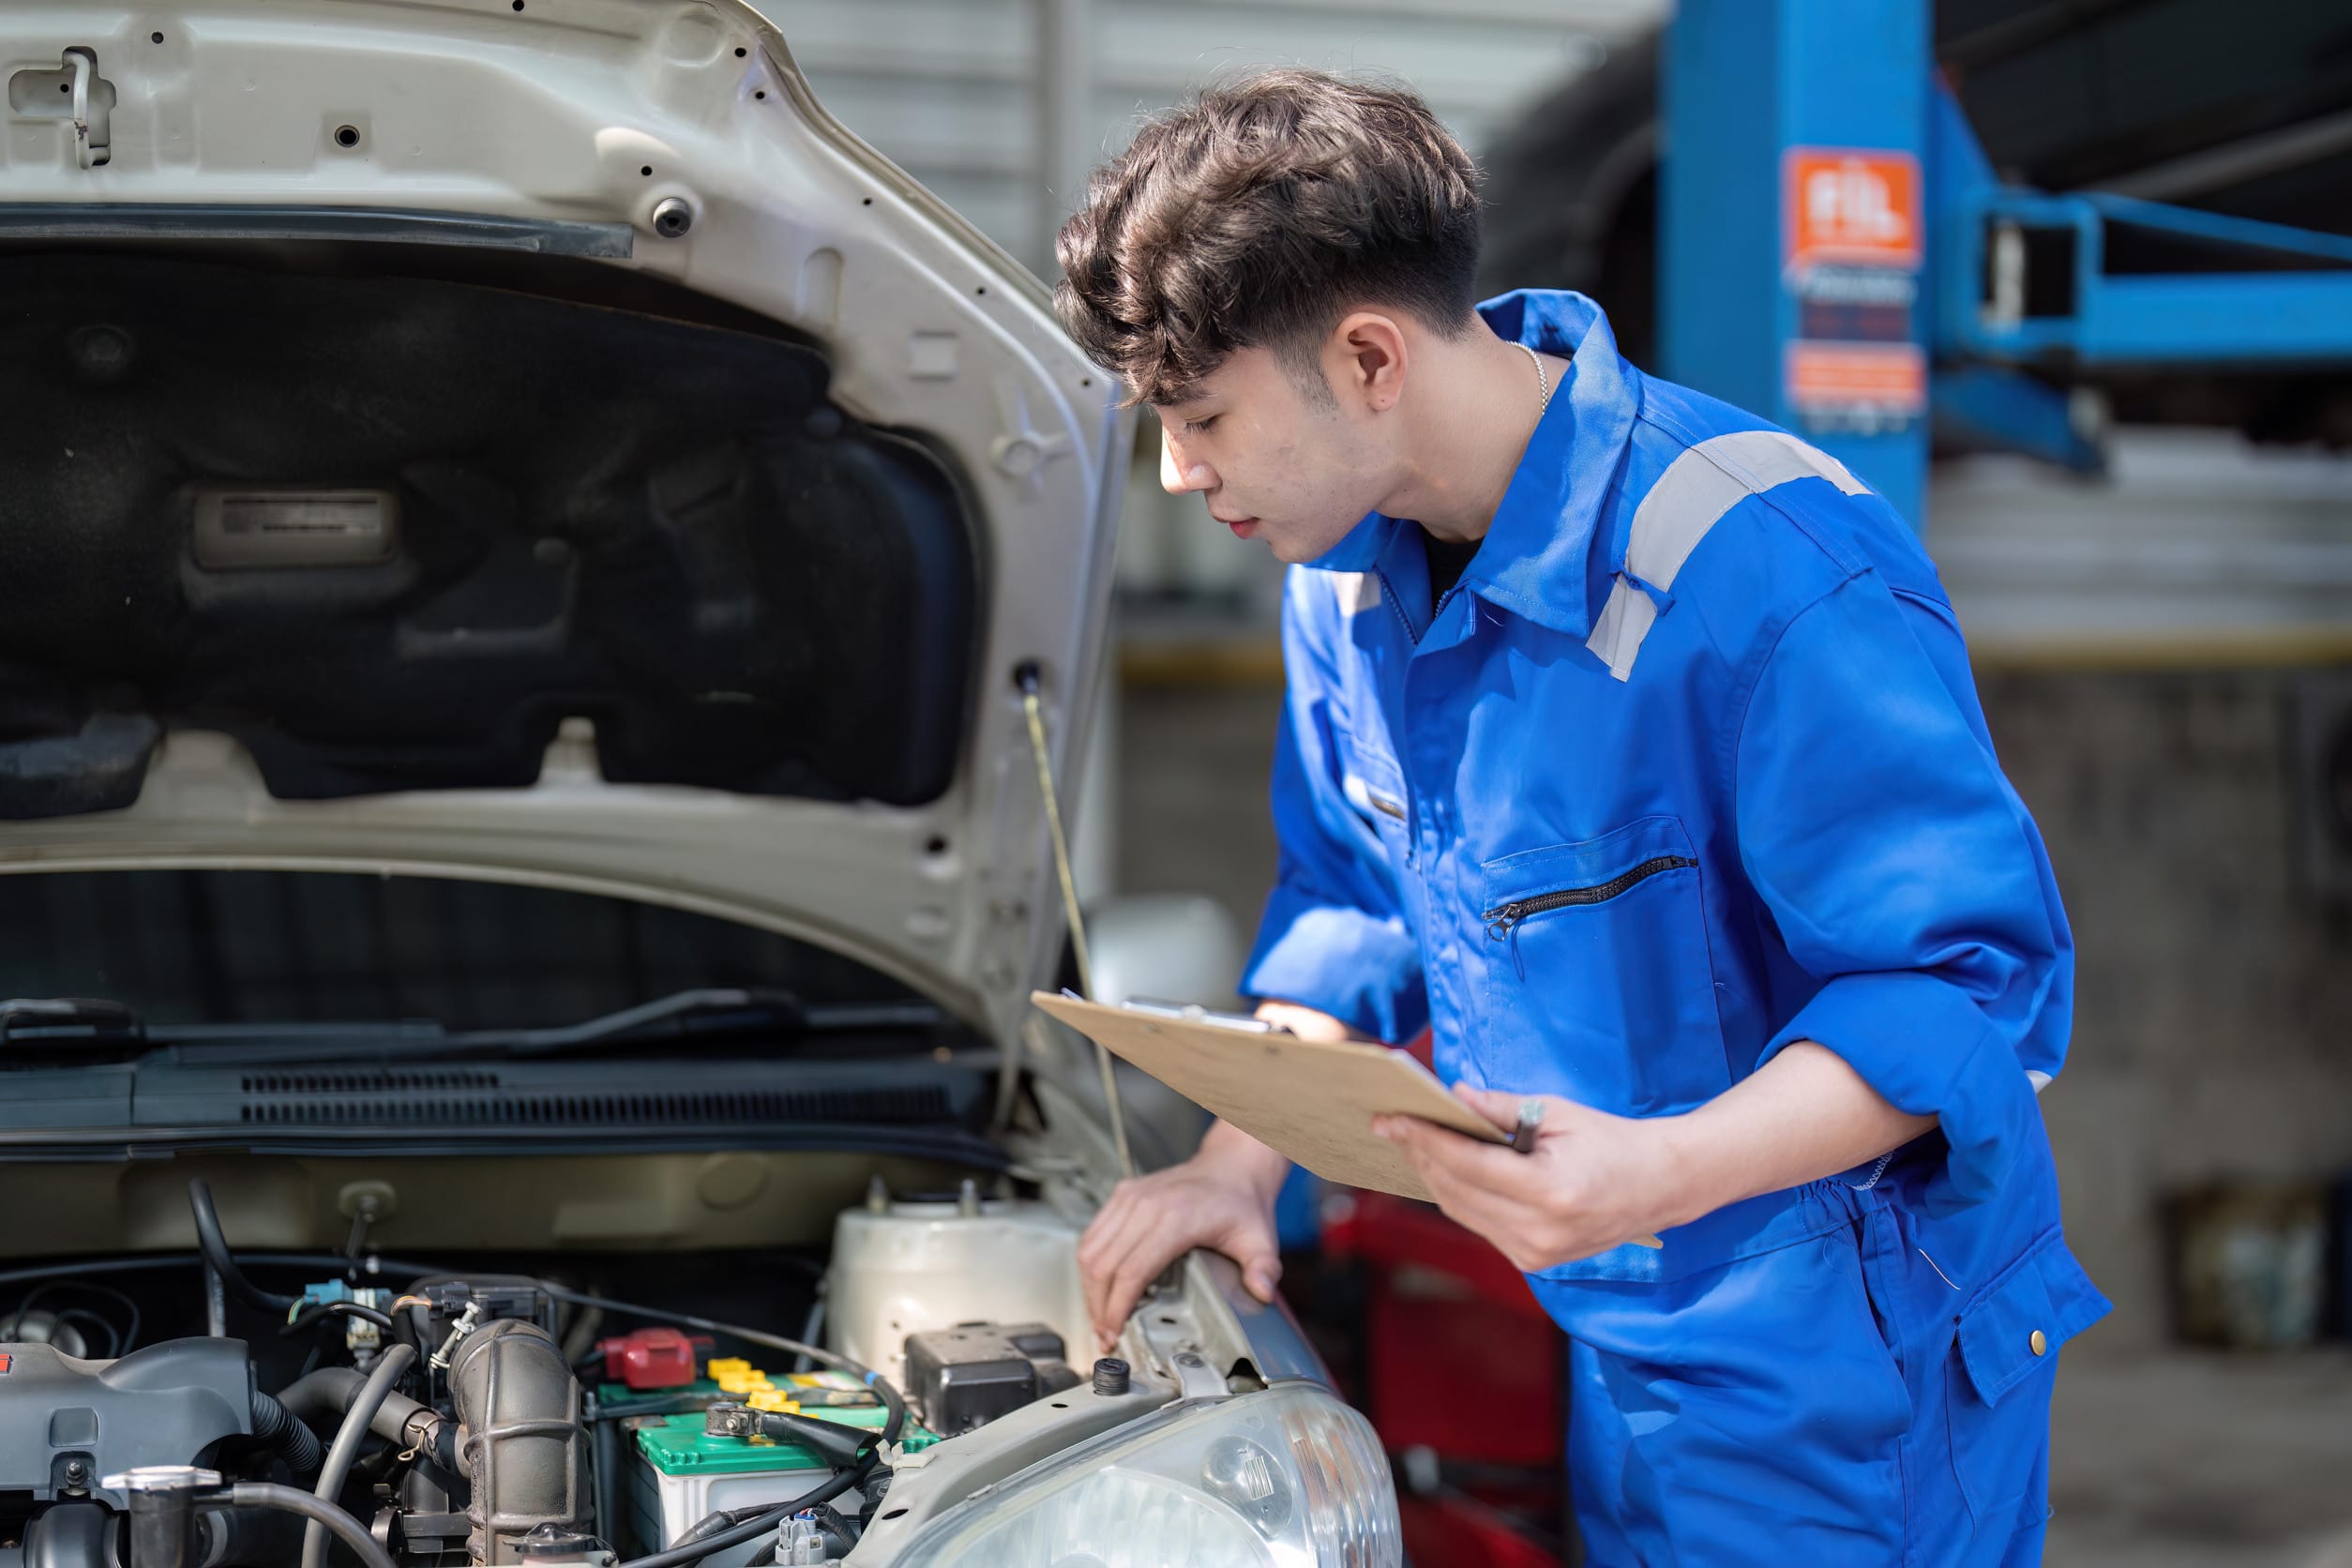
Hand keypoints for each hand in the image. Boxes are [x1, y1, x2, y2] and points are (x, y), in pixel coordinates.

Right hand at [1078, 1123, 1289, 1349]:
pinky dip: (1091, 1265)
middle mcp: (1146, 1205)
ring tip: (1100, 1317)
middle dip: (1099, 1307)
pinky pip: (1093, 1234)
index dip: (1117, 1307)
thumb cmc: (1241, 1203)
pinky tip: (1100, 1287)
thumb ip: (1264, 1268)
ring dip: (1089, 1288)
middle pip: (1103, 1265)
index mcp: (1177, 1218)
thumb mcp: (1260, 1239)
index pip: (1132, 1270)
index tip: (1114, 1333)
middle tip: (1105, 1336)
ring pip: (1090, 1250)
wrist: (1231, 1165)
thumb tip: (1262, 1293)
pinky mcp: (1121, 1194)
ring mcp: (1130, 1197)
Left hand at [1373, 1085, 1683, 1272]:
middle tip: (1391, 1123)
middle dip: (1420, 1154)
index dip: (1423, 1138)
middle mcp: (1539, 1232)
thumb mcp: (1558, 1113)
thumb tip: (1451, 1096)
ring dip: (1433, 1176)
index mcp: (1549, 1191)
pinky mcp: (1534, 1262)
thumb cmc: (1612, 1141)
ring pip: (1461, 1212)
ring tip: (1410, 1141)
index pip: (1467, 1164)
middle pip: (1456, 1191)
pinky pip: (1480, 1225)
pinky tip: (1444, 1168)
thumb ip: (1500, 1109)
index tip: (1390, 1117)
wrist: (1661, 1187)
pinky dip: (1458, 1195)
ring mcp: (1536, 1254)